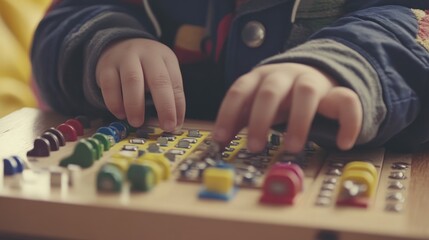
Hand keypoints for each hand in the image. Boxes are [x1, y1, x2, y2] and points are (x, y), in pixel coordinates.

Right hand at [96, 38, 184, 130]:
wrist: (117, 45)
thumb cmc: (145, 67)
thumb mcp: (162, 73)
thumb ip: (169, 96)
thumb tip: (174, 125)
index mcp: (165, 57)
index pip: (174, 83)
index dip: (177, 106)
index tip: (175, 125)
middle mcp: (146, 54)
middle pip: (158, 80)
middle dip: (164, 106)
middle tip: (165, 126)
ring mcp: (125, 58)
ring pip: (132, 81)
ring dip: (135, 105)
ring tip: (137, 122)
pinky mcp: (105, 66)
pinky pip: (109, 85)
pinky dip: (115, 103)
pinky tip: (120, 114)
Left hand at [213, 63, 361, 152]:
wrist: (315, 72)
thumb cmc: (280, 95)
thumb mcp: (256, 101)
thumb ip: (240, 116)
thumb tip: (218, 141)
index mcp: (260, 77)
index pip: (239, 90)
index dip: (227, 114)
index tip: (221, 139)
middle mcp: (285, 76)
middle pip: (270, 91)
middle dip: (260, 119)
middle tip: (254, 147)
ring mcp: (312, 81)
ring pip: (307, 93)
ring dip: (298, 122)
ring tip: (291, 148)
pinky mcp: (337, 91)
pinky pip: (347, 101)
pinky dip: (347, 123)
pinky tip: (342, 143)